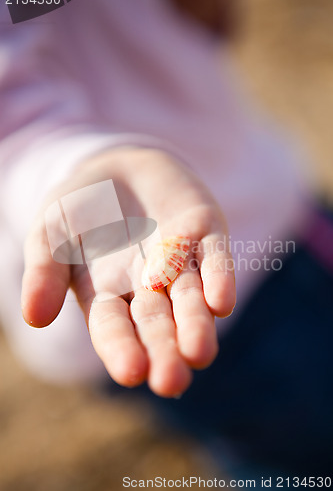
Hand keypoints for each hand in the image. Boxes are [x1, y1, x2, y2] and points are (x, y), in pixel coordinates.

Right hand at [22, 147, 235, 396]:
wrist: (116, 168)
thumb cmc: (79, 206)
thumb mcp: (50, 233)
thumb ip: (44, 272)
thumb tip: (35, 317)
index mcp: (108, 295)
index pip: (114, 329)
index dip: (122, 349)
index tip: (132, 373)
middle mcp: (148, 287)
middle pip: (158, 322)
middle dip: (165, 350)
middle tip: (171, 382)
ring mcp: (179, 260)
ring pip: (191, 298)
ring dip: (196, 324)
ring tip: (200, 354)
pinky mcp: (204, 230)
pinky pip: (215, 258)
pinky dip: (219, 278)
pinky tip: (221, 302)